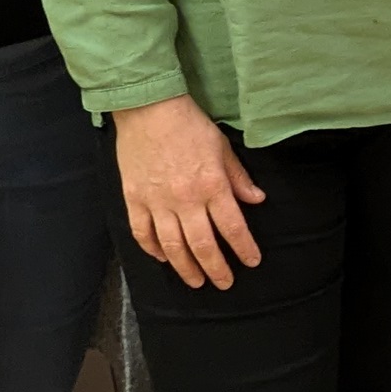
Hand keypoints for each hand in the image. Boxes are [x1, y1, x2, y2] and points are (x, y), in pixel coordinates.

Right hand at [116, 94, 264, 288]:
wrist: (148, 108)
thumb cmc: (189, 124)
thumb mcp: (223, 147)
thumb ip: (238, 177)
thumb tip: (256, 200)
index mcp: (211, 185)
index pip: (233, 227)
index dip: (244, 249)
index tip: (251, 262)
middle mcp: (185, 200)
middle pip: (203, 245)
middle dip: (216, 269)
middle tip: (224, 283)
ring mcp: (157, 202)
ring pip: (173, 247)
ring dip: (186, 268)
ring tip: (196, 281)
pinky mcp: (134, 199)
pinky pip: (143, 233)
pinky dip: (153, 250)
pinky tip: (163, 258)